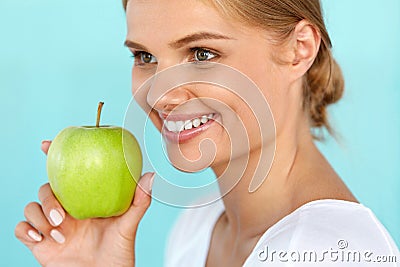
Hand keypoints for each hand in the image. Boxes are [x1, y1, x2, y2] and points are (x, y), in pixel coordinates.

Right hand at [15, 140, 153, 266]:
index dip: (54, 157)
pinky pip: (21, 230)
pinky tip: (40, 237)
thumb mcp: (129, 225)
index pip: (67, 175)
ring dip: (40, 216)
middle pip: (47, 189)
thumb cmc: (119, 253)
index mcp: (85, 201)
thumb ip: (139, 202)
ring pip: (32, 208)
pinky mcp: (41, 244)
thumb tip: (151, 175)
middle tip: (63, 217)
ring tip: (59, 232)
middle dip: (49, 198)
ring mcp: (53, 226)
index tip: (48, 144)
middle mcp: (67, 211)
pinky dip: (25, 229)